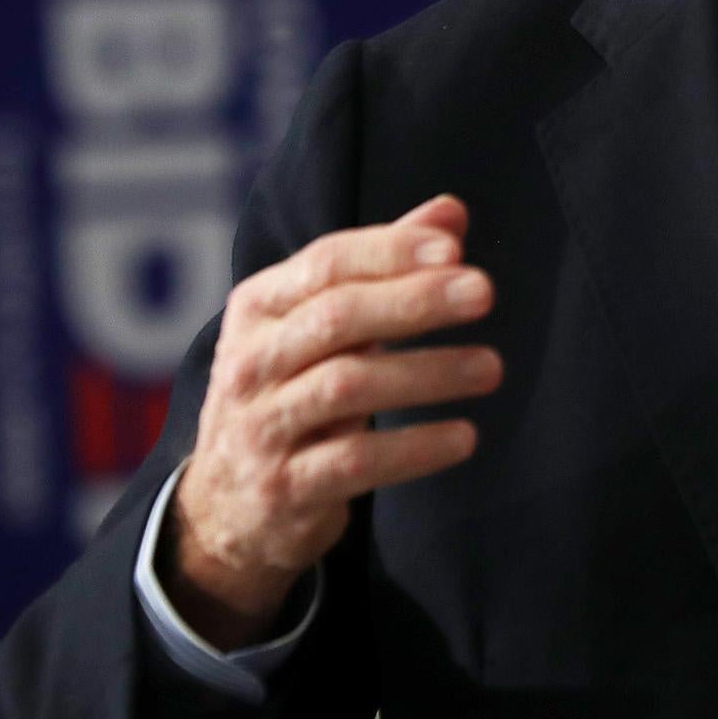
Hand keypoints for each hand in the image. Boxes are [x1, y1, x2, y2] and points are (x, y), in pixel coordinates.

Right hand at [164, 194, 501, 647]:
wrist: (226, 506)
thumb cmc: (290, 392)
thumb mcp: (318, 326)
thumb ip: (382, 267)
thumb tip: (450, 212)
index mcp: (258, 309)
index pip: (324, 263)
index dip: (389, 250)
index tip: (454, 247)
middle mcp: (250, 363)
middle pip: (337, 317)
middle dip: (415, 301)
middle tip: (484, 292)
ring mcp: (261, 428)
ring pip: (348, 386)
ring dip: (428, 373)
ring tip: (491, 368)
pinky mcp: (283, 489)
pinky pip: (355, 461)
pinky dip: (415, 447)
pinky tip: (464, 436)